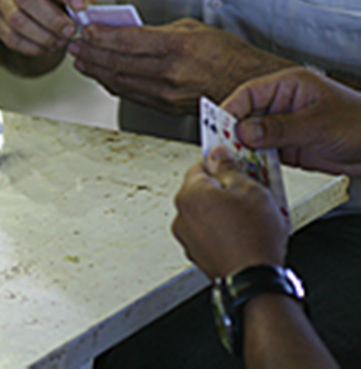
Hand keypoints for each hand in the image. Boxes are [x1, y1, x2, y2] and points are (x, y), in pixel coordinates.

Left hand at [68, 18, 293, 114]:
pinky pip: (130, 94)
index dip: (100, 36)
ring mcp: (165, 94)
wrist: (248, 86)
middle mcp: (169, 73)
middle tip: (74, 44)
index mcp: (177, 48)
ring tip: (81, 60)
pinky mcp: (164, 107)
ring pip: (119, 81)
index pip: (127, 41)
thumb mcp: (193, 30)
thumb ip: (158, 31)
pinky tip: (101, 75)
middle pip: (117, 63)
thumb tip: (127, 31)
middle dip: (90, 53)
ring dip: (95, 70)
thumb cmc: (227, 55)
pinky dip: (111, 84)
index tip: (85, 29)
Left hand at [172, 147, 288, 279]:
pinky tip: (244, 234)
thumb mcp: (249, 188)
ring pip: (205, 214)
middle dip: (224, 189)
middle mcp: (182, 215)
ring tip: (251, 217)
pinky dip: (222, 231)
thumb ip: (229, 167)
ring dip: (223, 211)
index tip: (236, 165)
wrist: (253, 280)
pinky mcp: (197, 254)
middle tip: (250, 192)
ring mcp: (187, 237)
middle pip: (201, 190)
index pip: (199, 166)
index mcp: (190, 194)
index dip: (221, 163)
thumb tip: (219, 154)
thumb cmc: (253, 237)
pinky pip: (208, 234)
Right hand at [222, 67, 360, 175]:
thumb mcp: (318, 124)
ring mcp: (284, 127)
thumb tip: (245, 131)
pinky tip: (251, 171)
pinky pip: (264, 155)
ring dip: (243, 151)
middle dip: (233, 134)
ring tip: (234, 163)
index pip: (248, 94)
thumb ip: (279, 128)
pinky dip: (256, 163)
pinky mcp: (289, 148)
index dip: (230, 110)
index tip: (217, 128)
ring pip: (252, 138)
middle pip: (245, 117)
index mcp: (288, 87)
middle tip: (222, 150)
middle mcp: (282, 105)